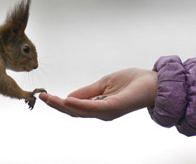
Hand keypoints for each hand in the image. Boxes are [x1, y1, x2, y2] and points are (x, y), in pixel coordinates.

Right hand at [39, 68, 157, 120]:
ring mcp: (108, 111)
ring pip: (81, 111)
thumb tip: (68, 97)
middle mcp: (102, 112)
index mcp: (99, 106)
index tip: (45, 96)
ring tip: (50, 99)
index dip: (59, 103)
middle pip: (74, 112)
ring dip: (63, 106)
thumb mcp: (105, 84)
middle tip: (41, 97)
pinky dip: (80, 105)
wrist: (154, 82)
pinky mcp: (114, 107)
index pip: (75, 108)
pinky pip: (93, 107)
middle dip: (57, 106)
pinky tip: (68, 101)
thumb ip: (88, 92)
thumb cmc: (133, 82)